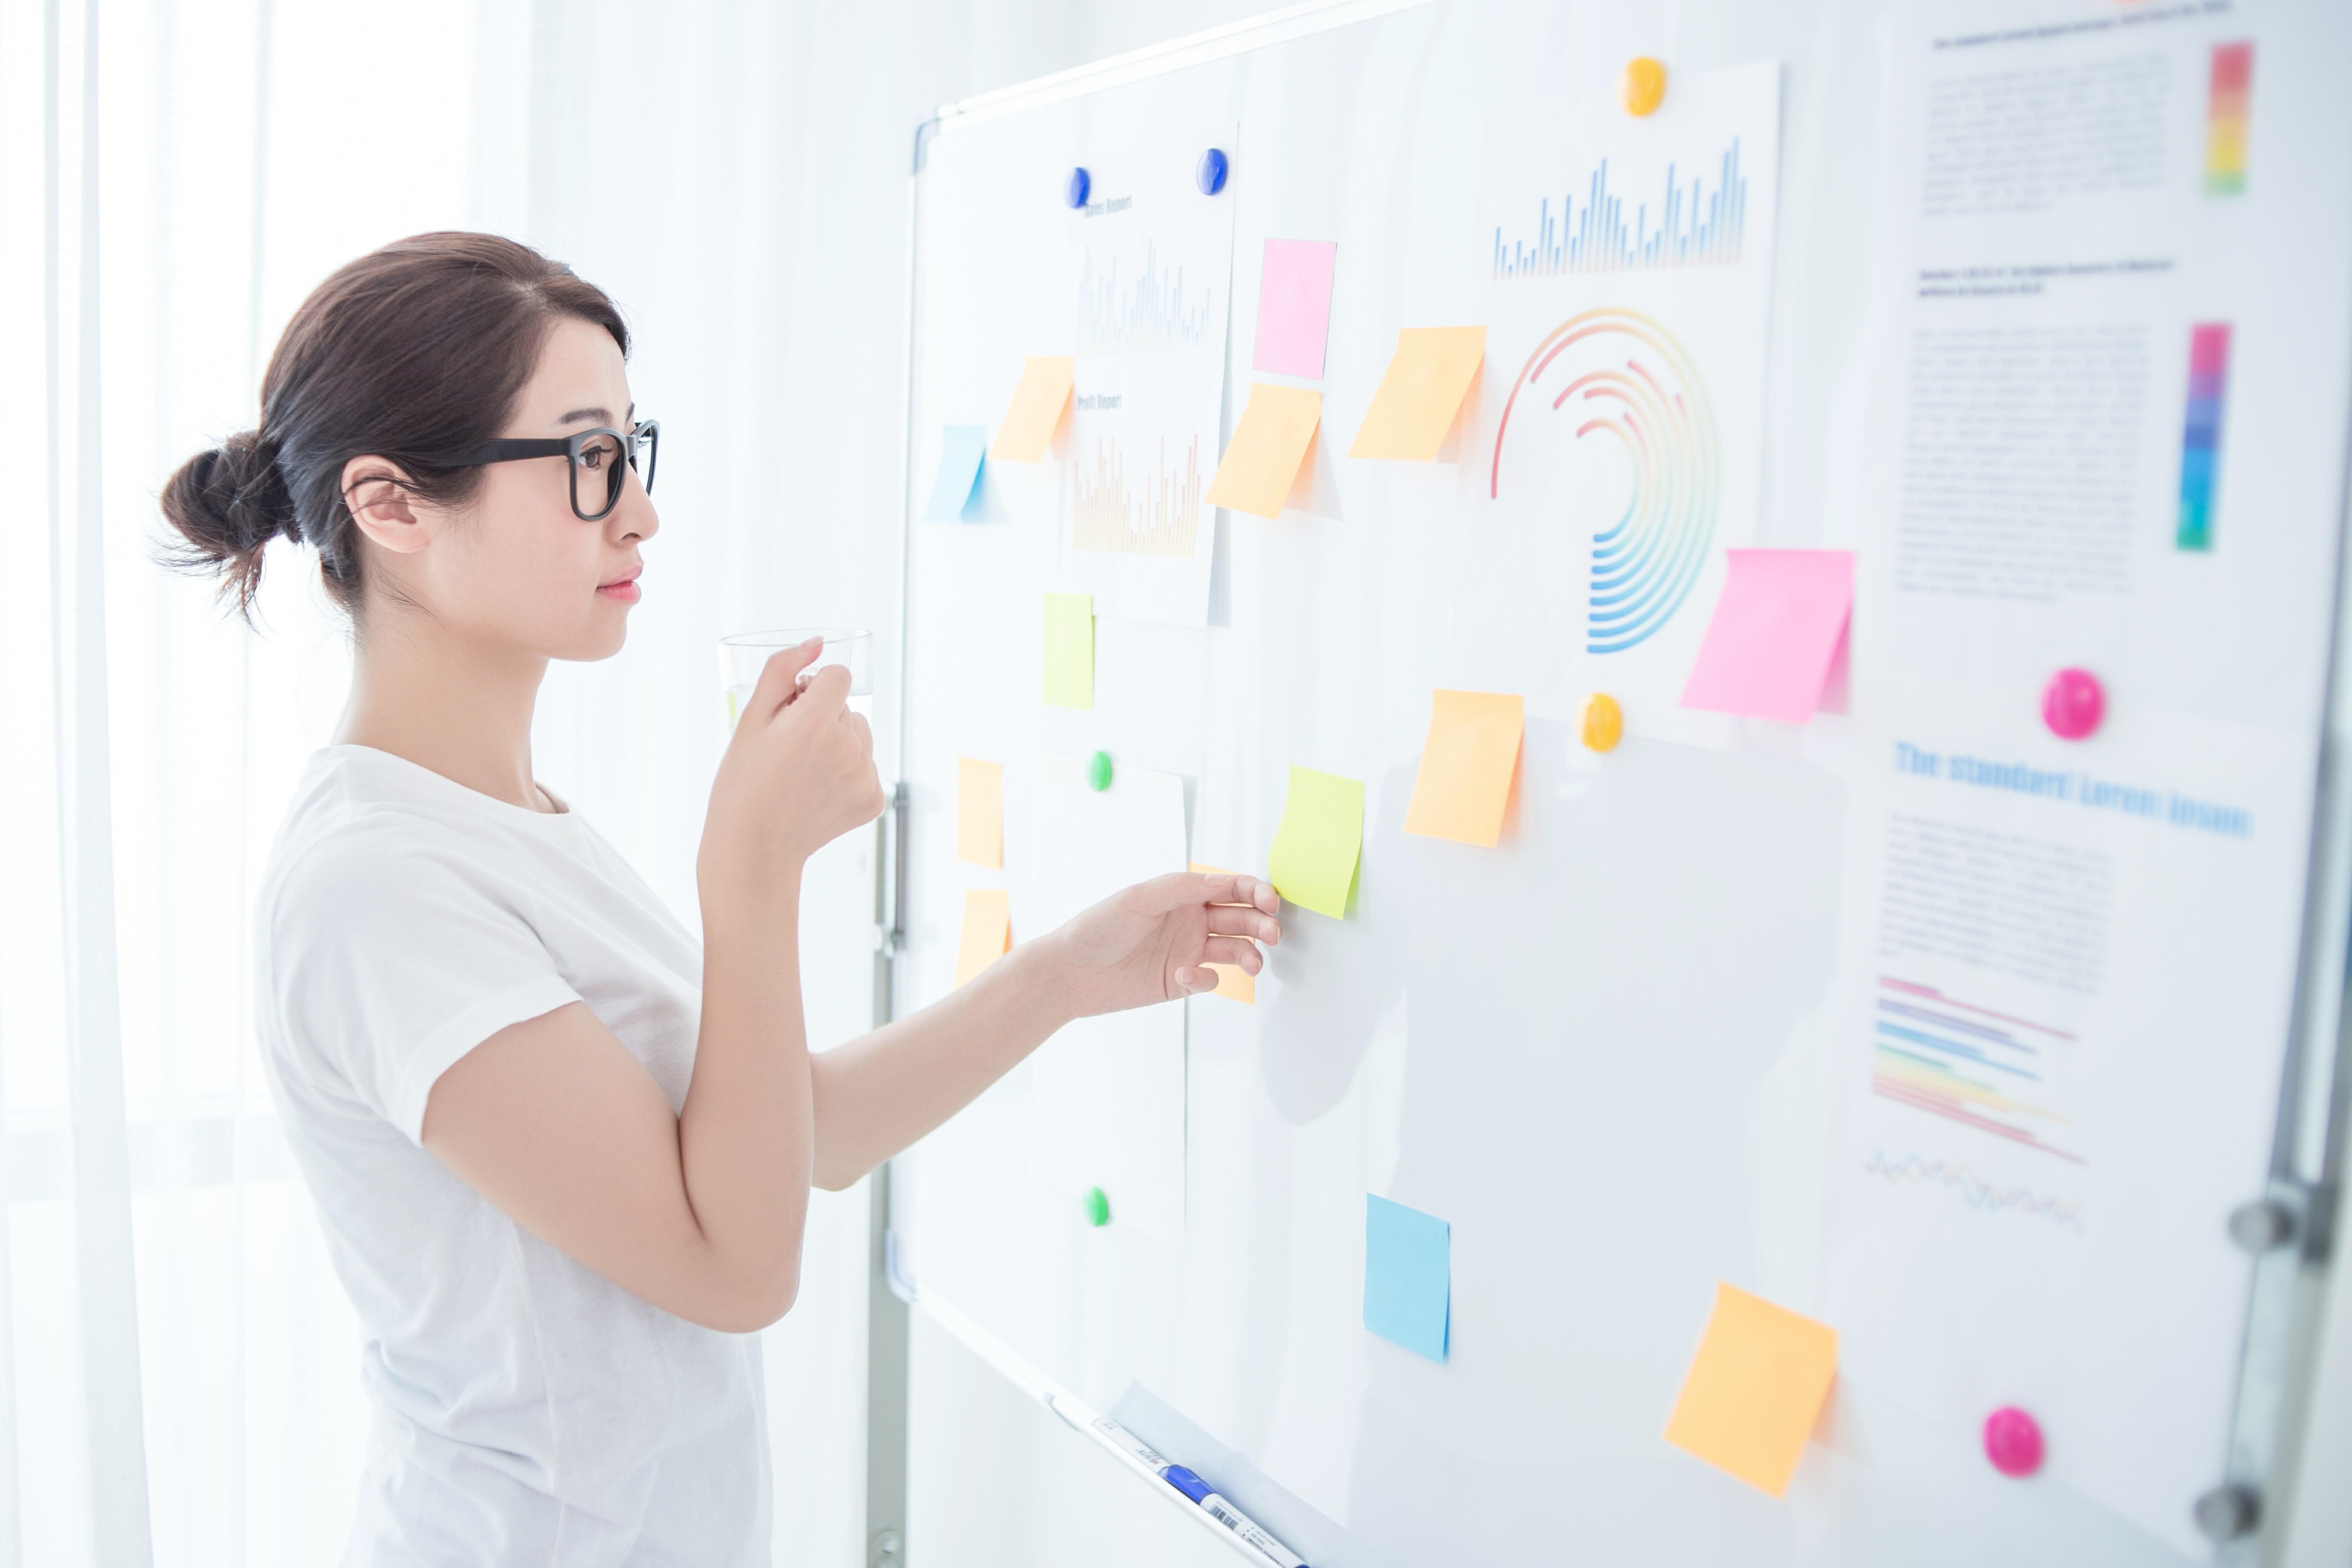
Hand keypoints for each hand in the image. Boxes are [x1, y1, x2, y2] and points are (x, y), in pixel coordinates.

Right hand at [699, 639, 885, 897]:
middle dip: (822, 717)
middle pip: (847, 707)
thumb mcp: (750, 719)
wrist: (752, 849)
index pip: (838, 676)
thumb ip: (782, 671)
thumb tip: (816, 644)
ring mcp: (865, 776)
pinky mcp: (873, 800)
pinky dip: (846, 772)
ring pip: (860, 735)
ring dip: (838, 742)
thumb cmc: (743, 781)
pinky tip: (817, 790)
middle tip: (788, 750)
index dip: (811, 689)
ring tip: (803, 771)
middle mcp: (849, 748)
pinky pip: (866, 766)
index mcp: (817, 722)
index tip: (790, 712)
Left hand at [1039, 872, 1282, 1019]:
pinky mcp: (1182, 981)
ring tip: (1254, 964)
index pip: (1229, 887)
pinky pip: (1210, 979)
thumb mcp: (1137, 899)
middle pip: (1240, 918)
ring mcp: (1189, 951)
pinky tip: (1186, 978)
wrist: (1071, 973)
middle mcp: (1191, 920)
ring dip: (1250, 954)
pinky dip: (1206, 980)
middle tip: (1273, 933)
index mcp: (1182, 894)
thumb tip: (1219, 881)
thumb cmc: (1097, 928)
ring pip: (1234, 949)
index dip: (1254, 891)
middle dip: (1262, 923)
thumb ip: (1179, 889)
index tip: (1270, 901)